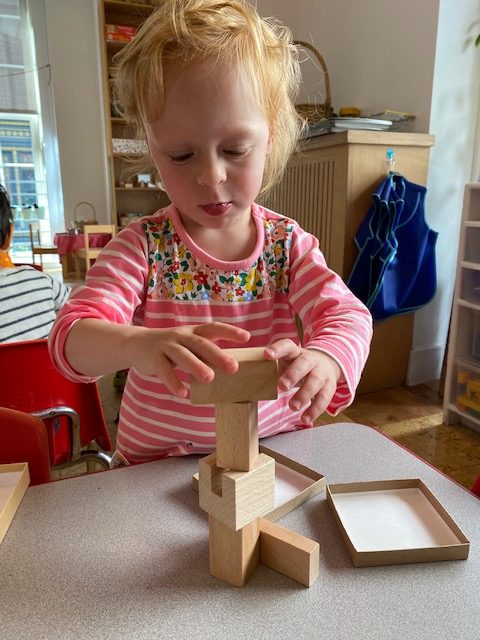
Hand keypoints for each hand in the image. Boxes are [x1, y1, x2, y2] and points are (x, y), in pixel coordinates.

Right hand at [128, 323, 249, 396]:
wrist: (135, 343)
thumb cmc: (170, 347)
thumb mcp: (187, 344)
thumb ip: (204, 352)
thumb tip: (230, 365)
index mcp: (192, 332)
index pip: (213, 328)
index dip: (229, 332)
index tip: (247, 337)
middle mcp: (180, 336)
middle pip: (200, 343)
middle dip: (217, 355)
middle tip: (233, 367)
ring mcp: (166, 345)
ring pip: (182, 355)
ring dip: (196, 366)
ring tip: (209, 378)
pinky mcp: (153, 358)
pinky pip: (164, 371)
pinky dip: (173, 382)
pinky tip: (183, 393)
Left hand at [264, 339, 340, 423]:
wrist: (326, 363)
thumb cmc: (296, 366)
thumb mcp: (286, 362)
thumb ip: (271, 369)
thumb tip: (248, 380)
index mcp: (295, 352)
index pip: (287, 346)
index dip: (277, 349)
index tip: (266, 355)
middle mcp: (310, 360)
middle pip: (303, 363)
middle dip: (293, 374)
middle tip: (281, 385)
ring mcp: (321, 372)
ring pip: (315, 381)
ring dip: (304, 394)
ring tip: (293, 407)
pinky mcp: (330, 386)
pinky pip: (324, 398)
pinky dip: (314, 410)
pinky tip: (305, 419)